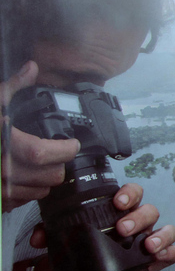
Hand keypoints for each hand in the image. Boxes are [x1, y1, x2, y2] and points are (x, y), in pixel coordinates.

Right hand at [1, 61, 79, 211]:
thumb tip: (31, 68)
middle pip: (51, 176)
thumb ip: (12, 87)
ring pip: (39, 191)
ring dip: (43, 179)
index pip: (45, 154)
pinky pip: (21, 202)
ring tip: (38, 165)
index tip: (71, 144)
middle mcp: (1, 172)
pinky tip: (20, 177)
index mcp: (3, 146)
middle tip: (56, 154)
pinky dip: (25, 191)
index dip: (65, 149)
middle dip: (58, 164)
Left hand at [31, 182, 174, 270]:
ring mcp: (151, 240)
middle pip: (149, 210)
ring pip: (167, 228)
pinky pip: (173, 252)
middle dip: (138, 217)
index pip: (132, 193)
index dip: (129, 193)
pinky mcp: (158, 260)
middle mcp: (139, 223)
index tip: (118, 202)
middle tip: (122, 229)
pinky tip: (159, 257)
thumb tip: (38, 236)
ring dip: (159, 234)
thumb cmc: (84, 253)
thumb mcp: (66, 242)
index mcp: (120, 212)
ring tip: (146, 246)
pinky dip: (170, 252)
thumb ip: (51, 235)